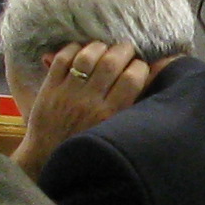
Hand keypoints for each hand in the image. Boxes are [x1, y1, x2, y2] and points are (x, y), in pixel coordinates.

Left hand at [13, 43, 151, 172]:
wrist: (47, 157)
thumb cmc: (87, 145)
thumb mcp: (114, 128)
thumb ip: (132, 103)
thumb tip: (158, 73)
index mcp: (110, 115)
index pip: (133, 78)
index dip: (140, 66)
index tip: (139, 66)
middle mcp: (90, 102)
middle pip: (112, 62)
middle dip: (123, 50)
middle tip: (125, 52)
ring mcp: (68, 93)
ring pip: (87, 56)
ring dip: (99, 47)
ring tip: (104, 50)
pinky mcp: (49, 88)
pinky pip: (62, 59)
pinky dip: (73, 49)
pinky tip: (80, 51)